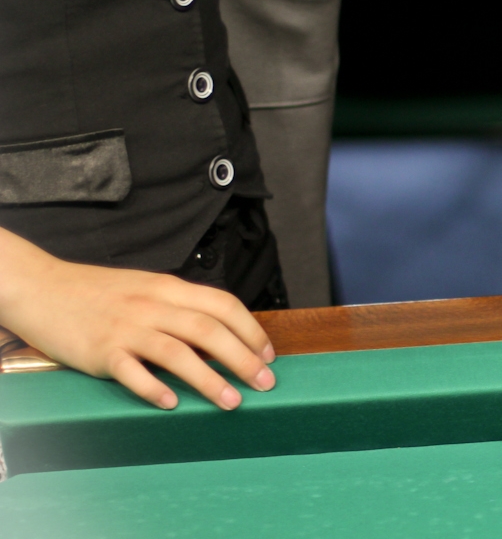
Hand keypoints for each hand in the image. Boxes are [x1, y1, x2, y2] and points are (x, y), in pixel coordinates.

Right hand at [0, 245, 275, 410]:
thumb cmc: (99, 292)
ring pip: (178, 353)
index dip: (251, 331)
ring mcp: (126, 328)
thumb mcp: (147, 289)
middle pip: (209, 330)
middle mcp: (152, 305)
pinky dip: (154, 388)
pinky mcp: (100, 351)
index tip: (268, 355)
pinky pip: (131, 372)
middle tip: (266, 383)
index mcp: (169, 288)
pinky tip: (172, 403)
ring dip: (210, 379)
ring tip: (232, 402)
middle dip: (243, 358)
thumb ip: (180, 307)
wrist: (43, 288)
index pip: (223, 305)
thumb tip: (221, 334)